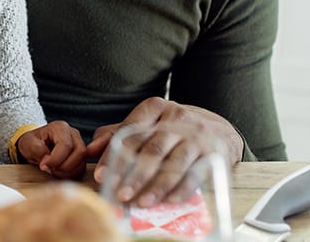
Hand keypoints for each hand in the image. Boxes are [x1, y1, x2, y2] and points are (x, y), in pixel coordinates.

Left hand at [16, 121, 86, 178]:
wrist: (34, 146)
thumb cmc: (32, 142)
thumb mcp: (28, 143)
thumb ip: (37, 149)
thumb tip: (48, 160)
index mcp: (60, 128)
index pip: (66, 145)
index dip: (56, 159)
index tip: (44, 166)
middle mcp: (73, 135)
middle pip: (79, 153)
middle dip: (63, 166)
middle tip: (49, 168)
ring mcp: (79, 145)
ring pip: (82, 163)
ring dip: (66, 172)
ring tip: (52, 170)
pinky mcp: (80, 157)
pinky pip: (81, 170)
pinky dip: (69, 175)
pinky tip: (58, 172)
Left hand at [87, 97, 244, 206]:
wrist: (219, 129)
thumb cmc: (174, 128)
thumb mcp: (148, 123)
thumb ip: (118, 134)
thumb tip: (90, 149)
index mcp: (155, 108)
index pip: (129, 133)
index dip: (113, 156)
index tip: (101, 176)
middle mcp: (176, 120)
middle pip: (151, 149)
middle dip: (135, 174)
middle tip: (122, 193)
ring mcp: (196, 137)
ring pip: (174, 163)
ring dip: (157, 185)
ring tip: (142, 201)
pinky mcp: (213, 153)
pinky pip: (196, 173)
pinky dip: (182, 189)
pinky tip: (170, 200)